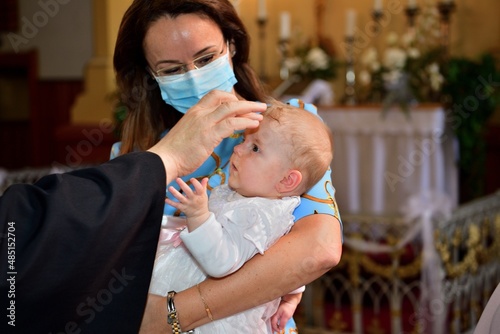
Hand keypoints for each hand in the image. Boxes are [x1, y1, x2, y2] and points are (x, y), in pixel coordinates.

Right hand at [147, 90, 264, 183]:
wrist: (164, 160)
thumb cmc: (175, 152)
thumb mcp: (188, 134)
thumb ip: (200, 128)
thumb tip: (211, 133)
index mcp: (194, 111)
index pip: (215, 95)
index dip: (231, 98)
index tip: (242, 106)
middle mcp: (199, 113)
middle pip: (226, 99)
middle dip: (246, 102)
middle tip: (259, 106)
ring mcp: (204, 123)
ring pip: (231, 109)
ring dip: (250, 110)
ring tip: (261, 114)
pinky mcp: (208, 135)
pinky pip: (231, 124)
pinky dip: (245, 122)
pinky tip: (254, 124)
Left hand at [165, 178, 209, 230]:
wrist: (199, 216)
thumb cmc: (201, 202)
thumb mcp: (204, 195)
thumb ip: (203, 186)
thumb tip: (206, 178)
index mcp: (200, 195)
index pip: (199, 189)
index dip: (196, 183)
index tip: (192, 179)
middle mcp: (194, 200)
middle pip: (188, 192)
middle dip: (183, 185)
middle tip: (177, 179)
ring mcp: (187, 204)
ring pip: (180, 198)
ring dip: (175, 193)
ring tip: (170, 188)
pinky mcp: (182, 208)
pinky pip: (176, 205)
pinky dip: (170, 202)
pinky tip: (166, 199)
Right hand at [270, 293, 301, 332]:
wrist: (289, 299)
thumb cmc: (289, 307)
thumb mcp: (287, 316)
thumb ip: (283, 322)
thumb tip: (280, 328)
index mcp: (275, 315)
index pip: (273, 324)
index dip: (275, 328)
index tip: (279, 331)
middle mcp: (272, 313)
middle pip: (270, 322)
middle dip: (271, 327)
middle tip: (272, 332)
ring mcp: (273, 311)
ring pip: (270, 320)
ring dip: (271, 324)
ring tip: (273, 329)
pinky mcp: (274, 310)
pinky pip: (272, 317)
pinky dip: (272, 321)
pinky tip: (274, 323)